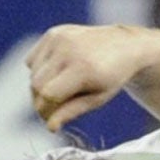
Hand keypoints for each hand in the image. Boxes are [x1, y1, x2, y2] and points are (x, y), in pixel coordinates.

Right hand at [26, 24, 149, 132]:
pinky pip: (34, 59)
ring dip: (40, 87)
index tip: (50, 121)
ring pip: (33, 72)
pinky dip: (40, 70)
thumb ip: (71, 111)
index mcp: (83, 67)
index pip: (48, 94)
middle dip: (41, 101)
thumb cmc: (113, 76)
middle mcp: (68, 49)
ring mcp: (59, 38)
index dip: (46, 111)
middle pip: (37, 84)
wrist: (126, 46)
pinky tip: (59, 73)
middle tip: (52, 110)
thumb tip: (50, 127)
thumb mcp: (97, 98)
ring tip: (60, 92)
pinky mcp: (54, 32)